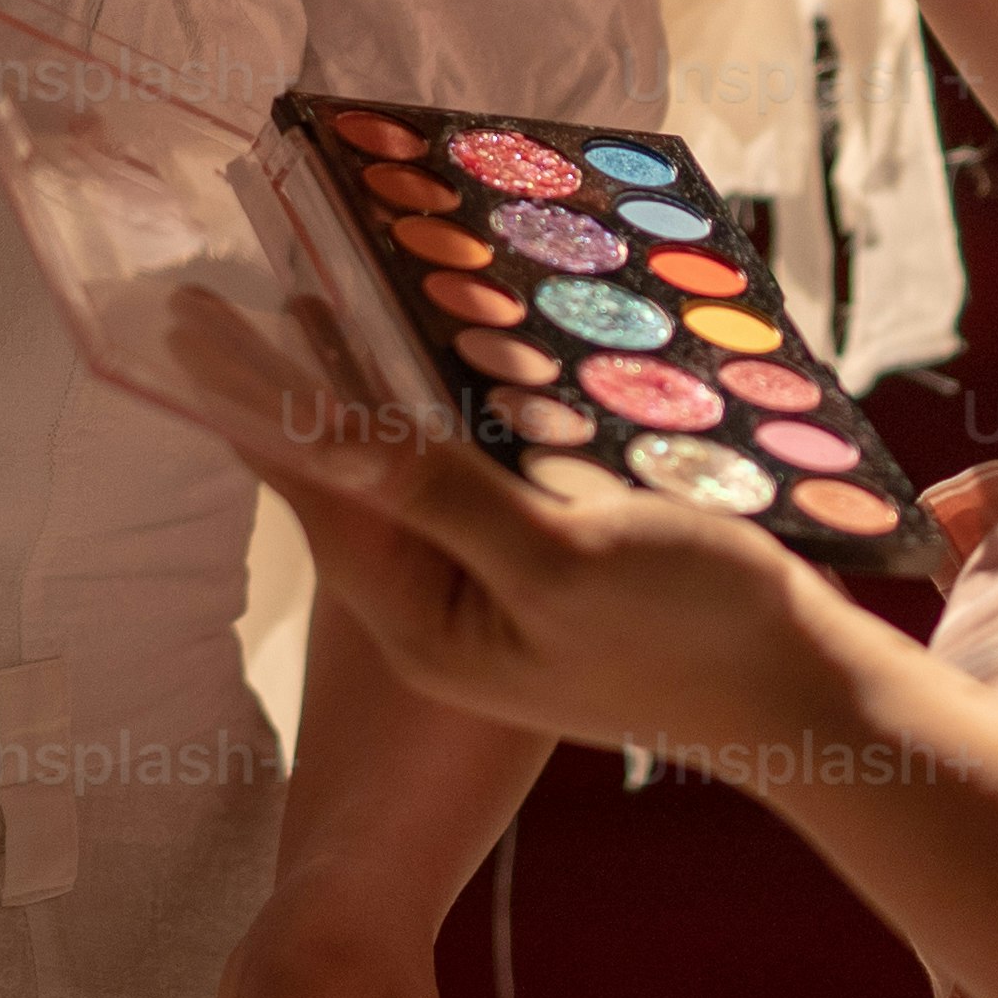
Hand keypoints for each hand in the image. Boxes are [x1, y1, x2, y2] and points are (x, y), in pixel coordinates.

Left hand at [165, 296, 865, 768]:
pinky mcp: (554, 571)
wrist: (808, 699)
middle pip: (347, 478)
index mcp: (423, 620)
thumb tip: (336, 432)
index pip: (310, 493)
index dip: (248, 400)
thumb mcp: (556, 560)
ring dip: (370, 389)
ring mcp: (499, 593)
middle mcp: (444, 610)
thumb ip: (444, 497)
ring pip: (410, 472)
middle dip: (295, 386)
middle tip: (231, 298)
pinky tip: (451, 361)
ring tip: (317, 306)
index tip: (188, 326)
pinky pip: (476, 479)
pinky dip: (450, 415)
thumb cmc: (689, 637)